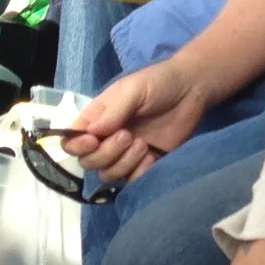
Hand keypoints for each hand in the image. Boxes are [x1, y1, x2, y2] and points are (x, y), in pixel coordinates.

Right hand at [63, 61, 209, 181]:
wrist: (192, 90)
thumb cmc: (158, 83)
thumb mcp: (133, 90)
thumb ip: (113, 112)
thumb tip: (92, 133)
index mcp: (96, 119)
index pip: (71, 141)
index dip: (77, 146)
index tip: (94, 140)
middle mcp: (106, 139)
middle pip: (89, 162)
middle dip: (106, 153)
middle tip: (128, 136)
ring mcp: (125, 154)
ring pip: (109, 174)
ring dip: (123, 164)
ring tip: (143, 145)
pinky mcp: (145, 164)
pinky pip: (132, 180)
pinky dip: (139, 173)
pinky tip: (152, 156)